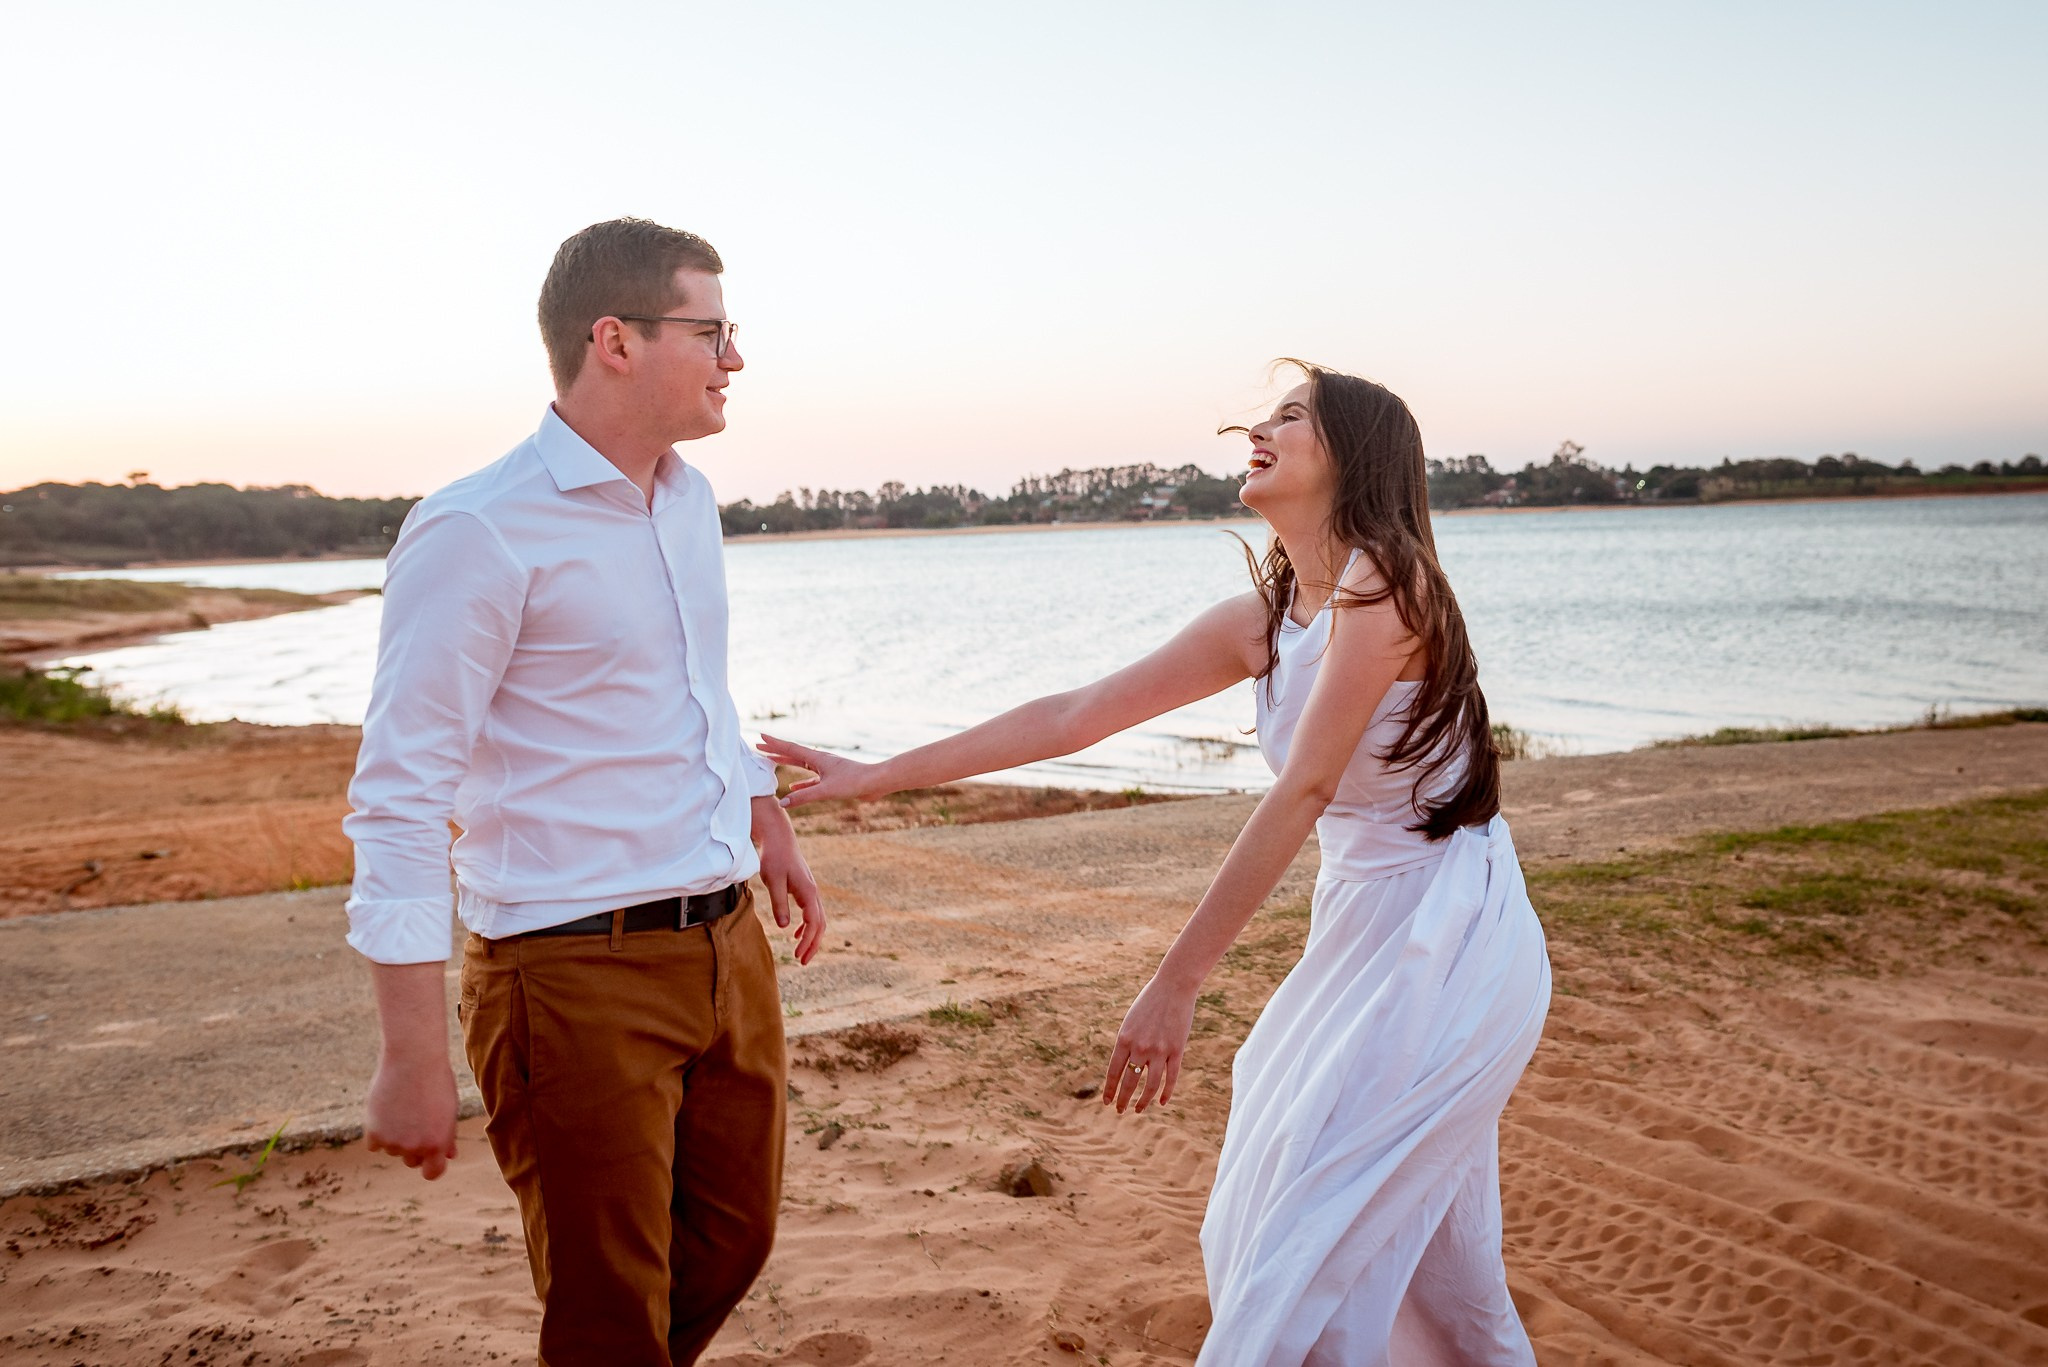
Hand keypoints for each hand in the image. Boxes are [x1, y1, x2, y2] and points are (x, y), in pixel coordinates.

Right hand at [364, 1054, 458, 1179]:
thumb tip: (449, 1156)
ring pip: (392, 1149)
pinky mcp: (373, 1133)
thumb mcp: (448, 1109)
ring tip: (403, 1106)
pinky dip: (378, 1131)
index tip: (429, 1158)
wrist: (413, 1058)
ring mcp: (392, 1142)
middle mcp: (414, 1147)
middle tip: (416, 1120)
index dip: (431, 1166)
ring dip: (396, 1136)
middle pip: (411, 1161)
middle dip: (414, 1148)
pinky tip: (386, 1110)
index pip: (432, 1173)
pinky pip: (374, 1143)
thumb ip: (447, 1135)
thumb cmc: (435, 1081)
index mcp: (437, 1144)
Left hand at [753, 796, 827, 964]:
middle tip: (802, 961)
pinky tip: (795, 934)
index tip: (798, 955)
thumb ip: (779, 903)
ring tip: (800, 954)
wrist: (779, 838)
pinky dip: (806, 926)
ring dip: (811, 937)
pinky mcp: (804, 889)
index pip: (813, 923)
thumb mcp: (773, 881)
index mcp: (808, 892)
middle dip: (813, 944)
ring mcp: (811, 891)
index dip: (807, 941)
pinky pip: (811, 912)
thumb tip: (784, 926)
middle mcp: (813, 893)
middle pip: (820, 924)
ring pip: (817, 919)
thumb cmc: (775, 857)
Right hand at [756, 734, 884, 808]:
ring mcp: (826, 770)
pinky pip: (810, 781)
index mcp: (817, 758)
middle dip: (774, 751)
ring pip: (800, 767)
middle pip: (792, 754)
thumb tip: (782, 803)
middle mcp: (820, 761)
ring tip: (772, 763)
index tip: (759, 737)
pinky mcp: (832, 780)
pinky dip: (800, 784)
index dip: (773, 743)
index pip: (790, 749)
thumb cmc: (854, 782)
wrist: (877, 783)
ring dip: (785, 765)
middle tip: (758, 747)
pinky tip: (792, 790)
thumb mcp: (826, 790)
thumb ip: (804, 797)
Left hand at [1103, 975, 1197, 1113]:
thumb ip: (1127, 1043)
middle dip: (1122, 1099)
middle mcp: (1140, 1047)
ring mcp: (1159, 1050)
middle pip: (1129, 1082)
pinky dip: (1166, 1093)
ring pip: (1150, 1085)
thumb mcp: (1131, 1021)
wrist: (1173, 986)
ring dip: (1142, 1101)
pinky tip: (1161, 1102)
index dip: (1109, 1089)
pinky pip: (1171, 1078)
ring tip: (1138, 1109)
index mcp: (1124, 1038)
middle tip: (1119, 1110)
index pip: (1114, 1072)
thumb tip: (1125, 1065)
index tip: (1106, 1102)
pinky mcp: (1177, 1050)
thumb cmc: (1149, 1001)